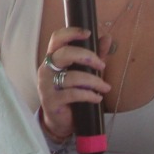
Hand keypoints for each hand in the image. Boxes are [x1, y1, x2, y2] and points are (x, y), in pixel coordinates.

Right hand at [37, 27, 109, 141]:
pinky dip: (89, 95)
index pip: (57, 39)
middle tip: (102, 64)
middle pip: (64, 54)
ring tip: (105, 87)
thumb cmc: (71, 92)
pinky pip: (73, 94)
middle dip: (87, 56)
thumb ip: (94, 56)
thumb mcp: (84, 72)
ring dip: (94, 81)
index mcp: (52, 58)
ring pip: (72, 77)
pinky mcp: (51, 101)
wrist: (60, 120)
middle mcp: (46, 69)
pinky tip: (97, 98)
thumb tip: (107, 38)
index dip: (71, 33)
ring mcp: (46, 85)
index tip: (88, 33)